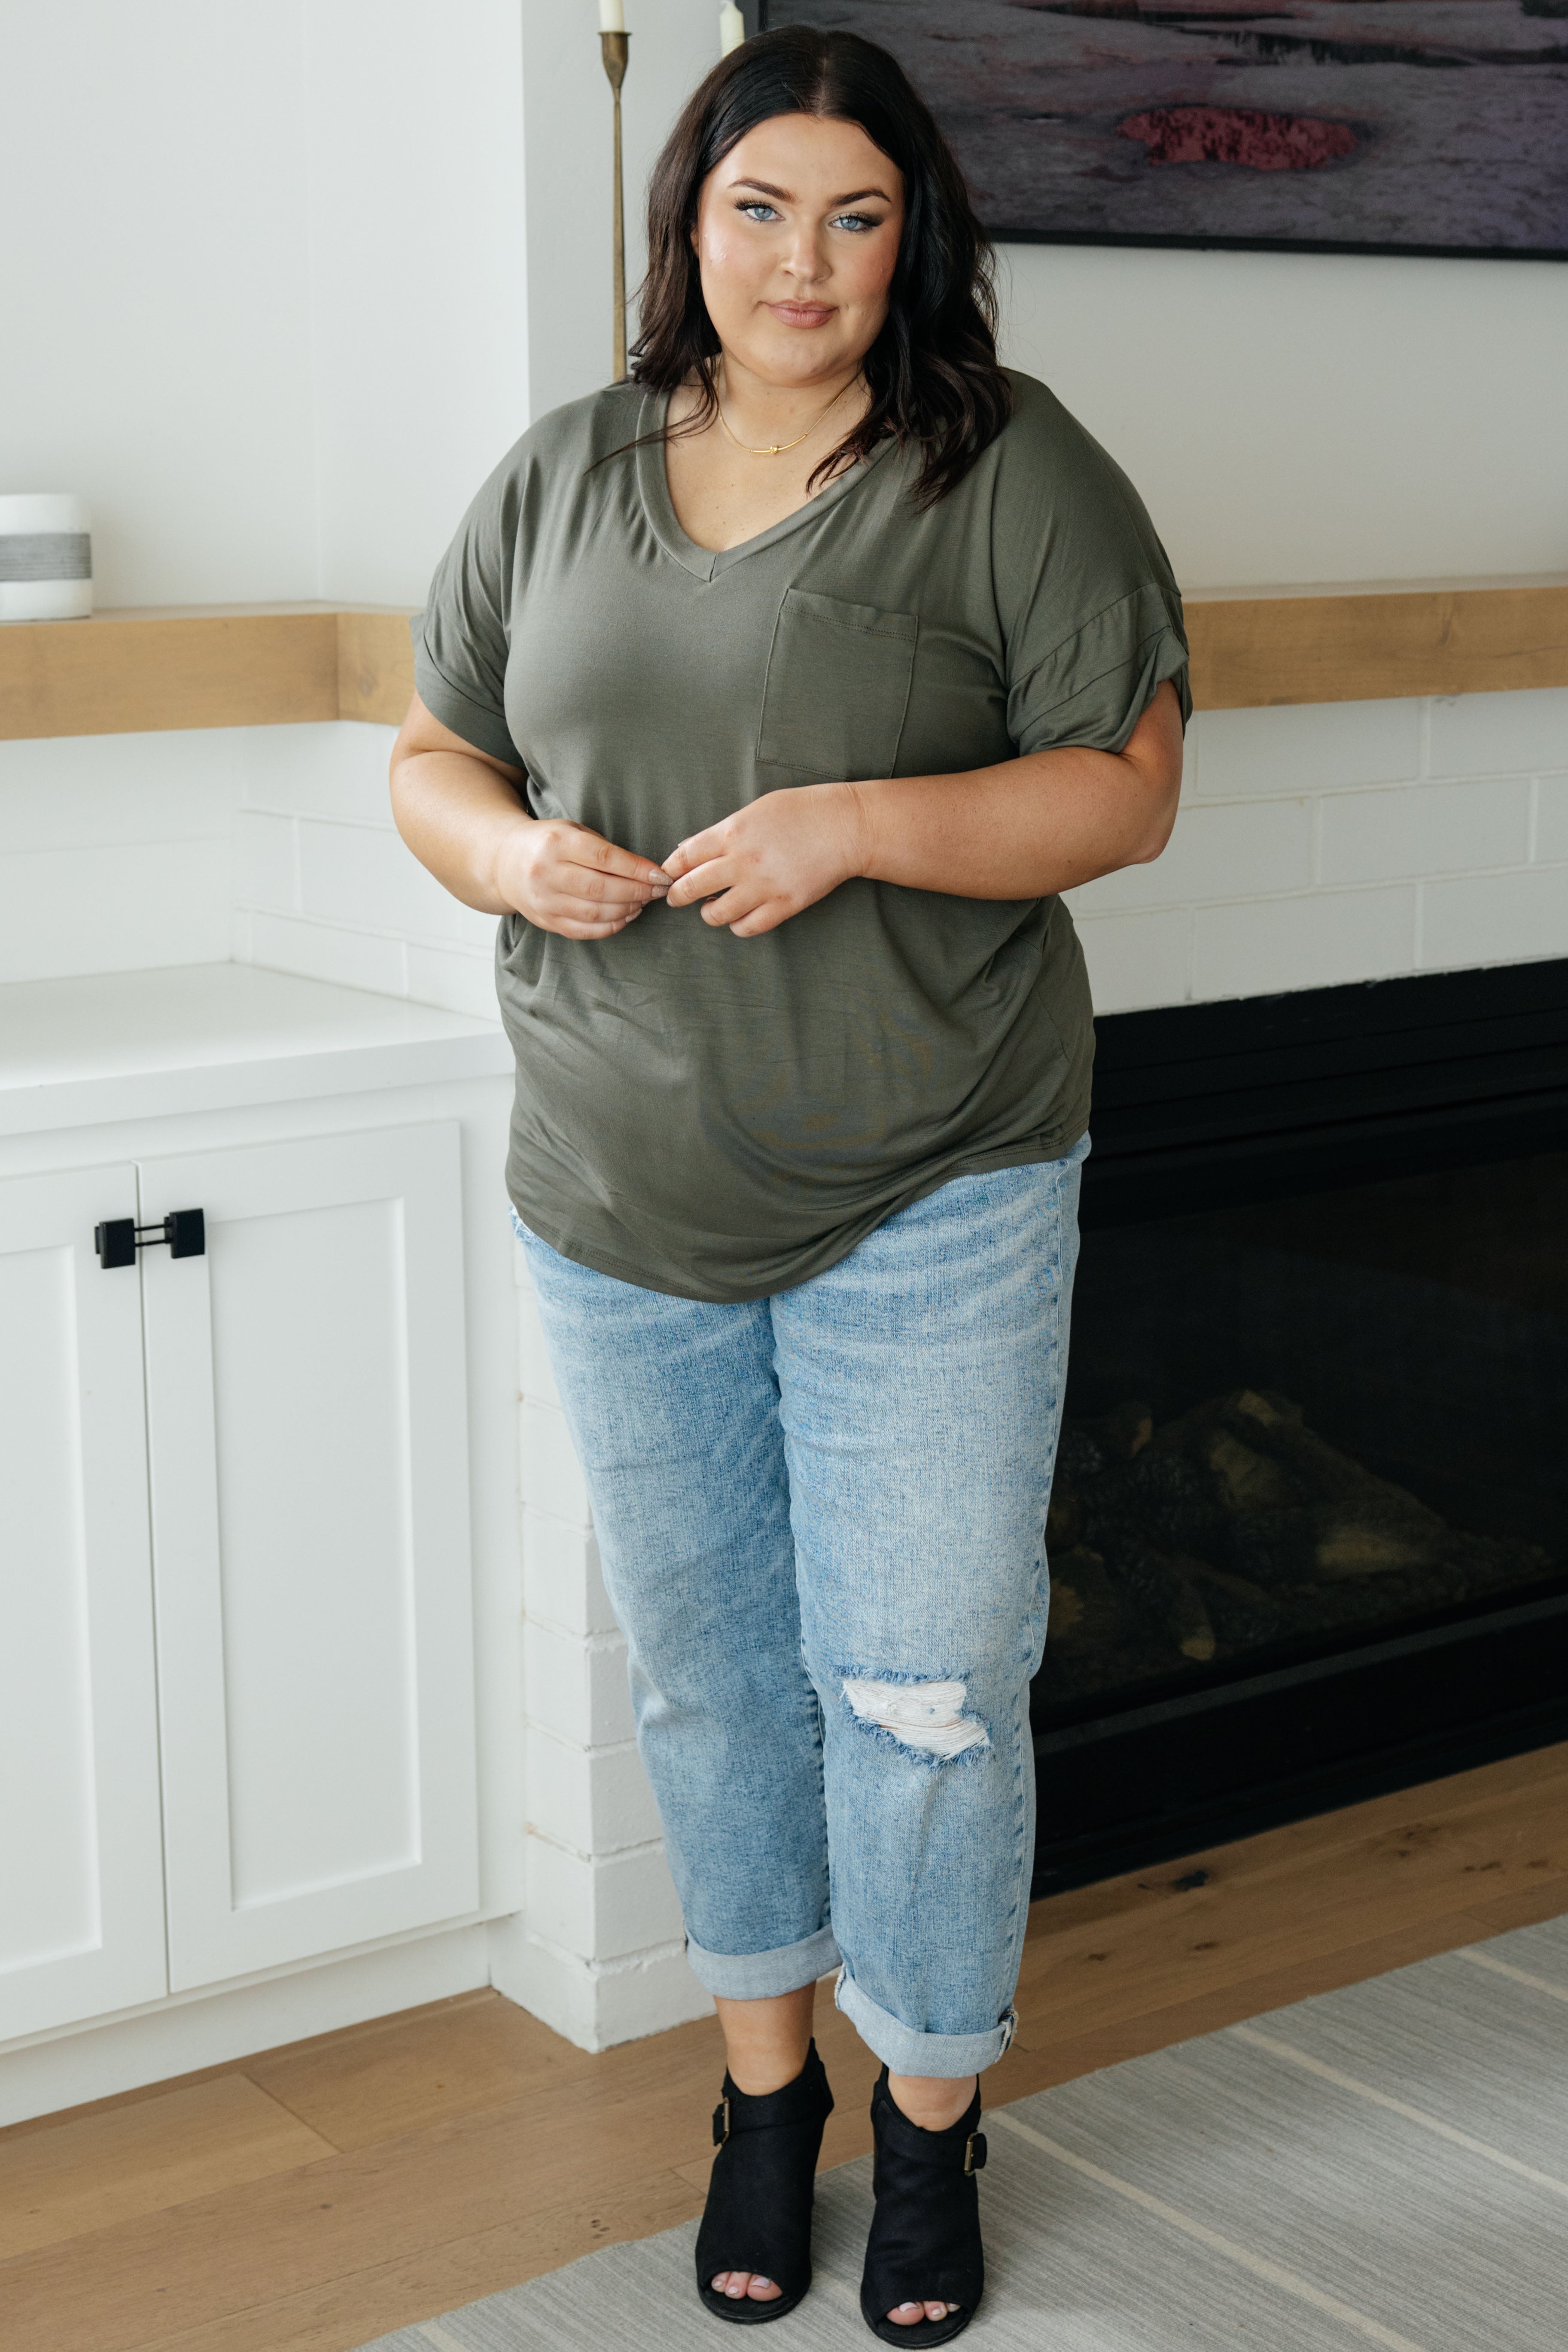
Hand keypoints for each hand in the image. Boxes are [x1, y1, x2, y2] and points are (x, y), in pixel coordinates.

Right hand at [492, 817, 669, 939]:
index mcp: (557, 842)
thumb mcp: (572, 831)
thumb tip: (645, 871)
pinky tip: (626, 915)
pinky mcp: (545, 921)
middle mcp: (547, 872)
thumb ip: (603, 849)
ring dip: (627, 909)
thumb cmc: (548, 843)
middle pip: (602, 889)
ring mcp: (544, 900)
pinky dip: (611, 926)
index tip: (660, 874)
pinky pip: (584, 930)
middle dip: (637, 892)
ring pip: (595, 912)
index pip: (605, 858)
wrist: (504, 863)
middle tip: (658, 890)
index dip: (637, 869)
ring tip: (644, 901)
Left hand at [663, 782, 866, 936]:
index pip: (685, 856)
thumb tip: (690, 850)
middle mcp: (743, 861)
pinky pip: (748, 927)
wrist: (845, 827)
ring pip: (717, 914)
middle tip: (676, 898)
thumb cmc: (801, 812)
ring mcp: (763, 886)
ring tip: (712, 908)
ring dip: (708, 913)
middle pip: (692, 887)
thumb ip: (722, 831)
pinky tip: (739, 917)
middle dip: (677, 896)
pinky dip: (737, 925)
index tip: (667, 875)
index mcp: (733, 832)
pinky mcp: (784, 905)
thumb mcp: (756, 810)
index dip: (670, 868)